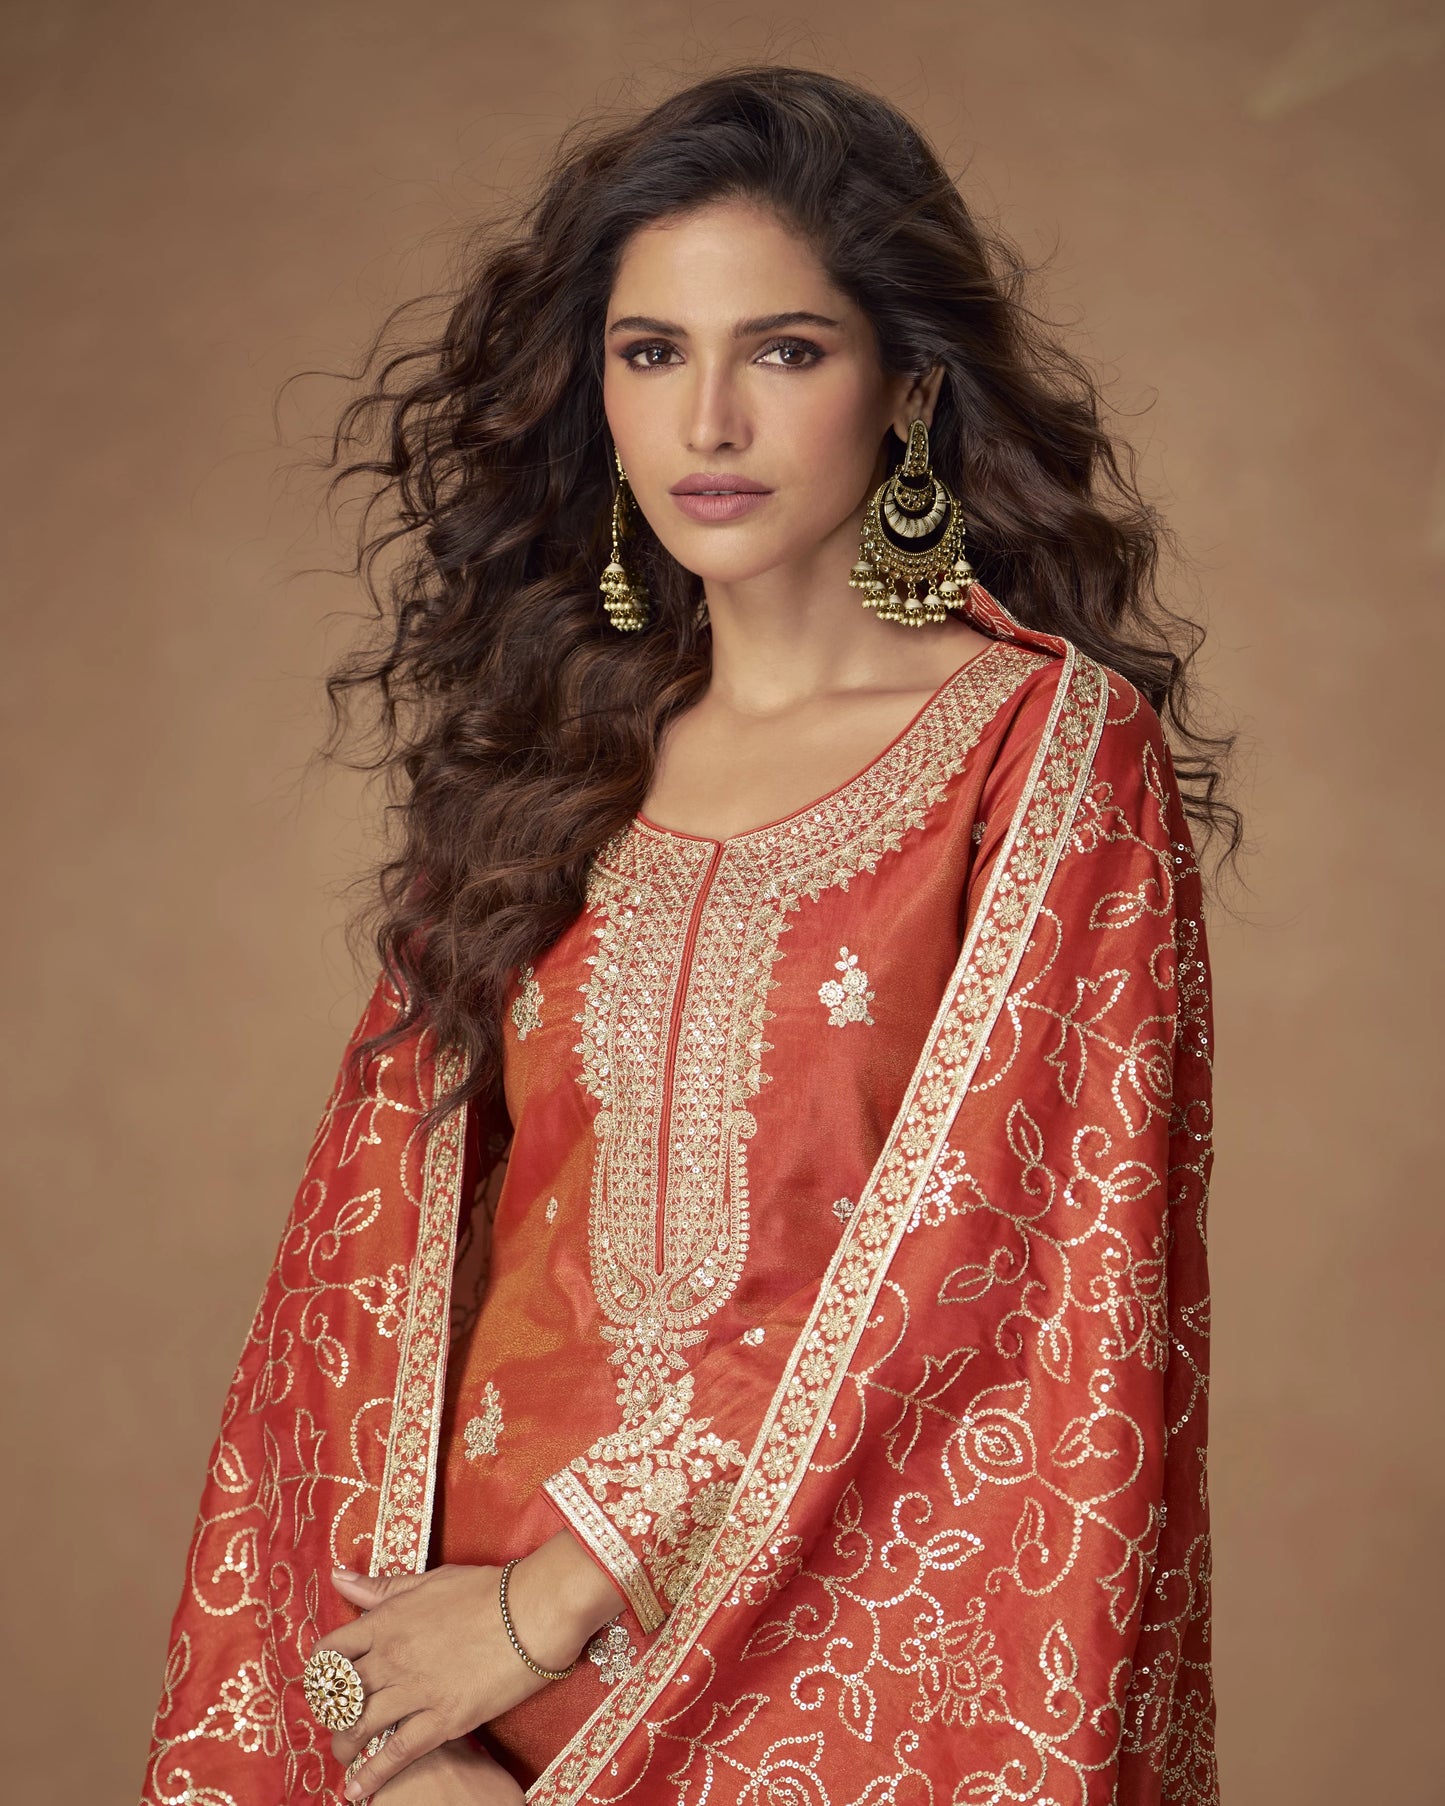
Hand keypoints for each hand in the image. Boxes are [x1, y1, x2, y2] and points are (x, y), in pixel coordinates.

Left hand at [317, 1532, 623, 1799]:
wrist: (534, 1610)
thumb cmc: (487, 1590)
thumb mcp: (430, 1580)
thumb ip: (383, 1587)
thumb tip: (339, 1576)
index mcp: (387, 1620)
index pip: (331, 1651)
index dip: (322, 1672)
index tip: (326, 1682)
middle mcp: (392, 1657)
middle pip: (340, 1695)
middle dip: (332, 1713)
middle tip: (337, 1722)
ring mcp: (416, 1690)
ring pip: (361, 1727)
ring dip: (346, 1745)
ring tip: (345, 1756)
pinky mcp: (443, 1718)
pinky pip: (396, 1754)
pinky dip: (372, 1776)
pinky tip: (357, 1792)